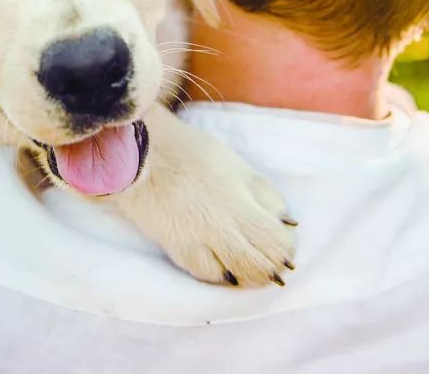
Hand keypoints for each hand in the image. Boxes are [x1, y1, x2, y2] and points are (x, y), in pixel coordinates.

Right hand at [112, 106, 296, 285]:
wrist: (142, 155)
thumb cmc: (192, 152)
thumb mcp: (238, 166)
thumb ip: (265, 195)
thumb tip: (287, 223)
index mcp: (241, 205)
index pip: (277, 243)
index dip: (286, 247)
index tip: (284, 240)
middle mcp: (222, 230)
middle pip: (260, 266)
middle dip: (271, 266)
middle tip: (272, 259)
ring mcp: (198, 244)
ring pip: (235, 277)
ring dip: (249, 274)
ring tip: (251, 264)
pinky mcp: (177, 251)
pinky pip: (207, 275)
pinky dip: (221, 273)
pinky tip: (224, 266)